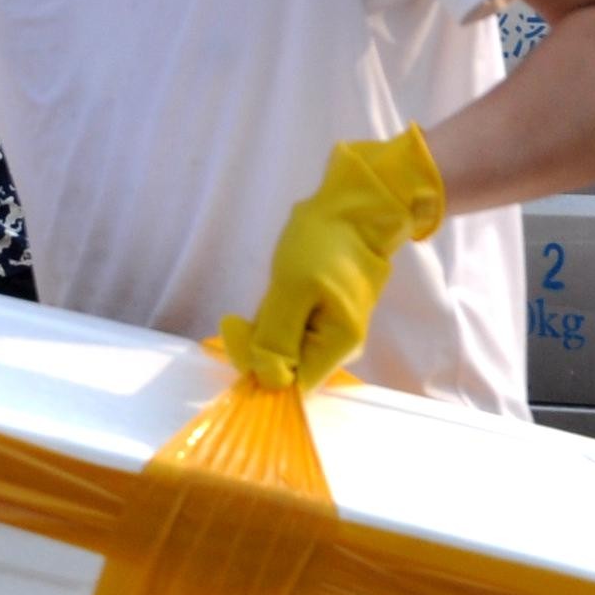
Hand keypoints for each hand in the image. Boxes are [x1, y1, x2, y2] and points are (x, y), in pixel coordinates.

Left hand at [219, 128, 448, 388]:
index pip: (291, 385)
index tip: (239, 329)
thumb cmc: (325, 245)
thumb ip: (277, 338)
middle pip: (285, 368)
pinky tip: (279, 290)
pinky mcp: (320, 316)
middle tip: (243, 312)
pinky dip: (275, 313)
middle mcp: (336, 348)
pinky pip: (288, 327)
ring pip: (283, 346)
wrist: (354, 208)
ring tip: (271, 291)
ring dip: (266, 324)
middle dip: (259, 342)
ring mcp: (328, 332)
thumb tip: (267, 381)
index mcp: (337, 347)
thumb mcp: (292, 288)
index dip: (259, 366)